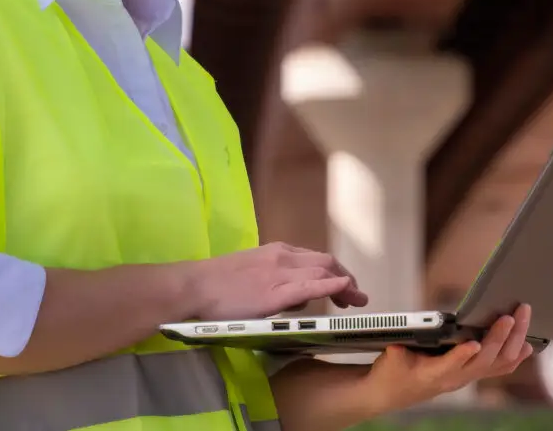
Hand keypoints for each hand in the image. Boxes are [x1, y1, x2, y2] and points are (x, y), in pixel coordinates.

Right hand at [186, 242, 370, 318]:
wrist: (194, 286)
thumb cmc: (216, 284)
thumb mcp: (252, 272)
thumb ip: (276, 279)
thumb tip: (296, 295)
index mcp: (277, 251)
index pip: (316, 258)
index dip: (336, 271)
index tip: (345, 285)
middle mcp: (283, 257)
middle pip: (327, 262)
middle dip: (347, 279)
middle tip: (358, 297)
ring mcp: (279, 273)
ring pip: (324, 271)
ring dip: (346, 285)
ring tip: (357, 301)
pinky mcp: (274, 292)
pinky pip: (310, 286)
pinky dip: (331, 285)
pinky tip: (344, 289)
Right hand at [361, 304, 534, 413]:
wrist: (391, 393)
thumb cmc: (391, 372)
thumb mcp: (391, 358)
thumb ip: (399, 348)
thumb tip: (406, 337)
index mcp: (432, 374)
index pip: (451, 365)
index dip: (463, 354)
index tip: (475, 342)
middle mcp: (454, 378)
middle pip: (484, 360)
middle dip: (501, 336)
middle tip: (511, 314)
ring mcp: (465, 378)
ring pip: (498, 364)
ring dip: (514, 342)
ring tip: (524, 319)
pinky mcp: (470, 374)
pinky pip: (499, 368)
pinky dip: (515, 355)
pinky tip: (526, 344)